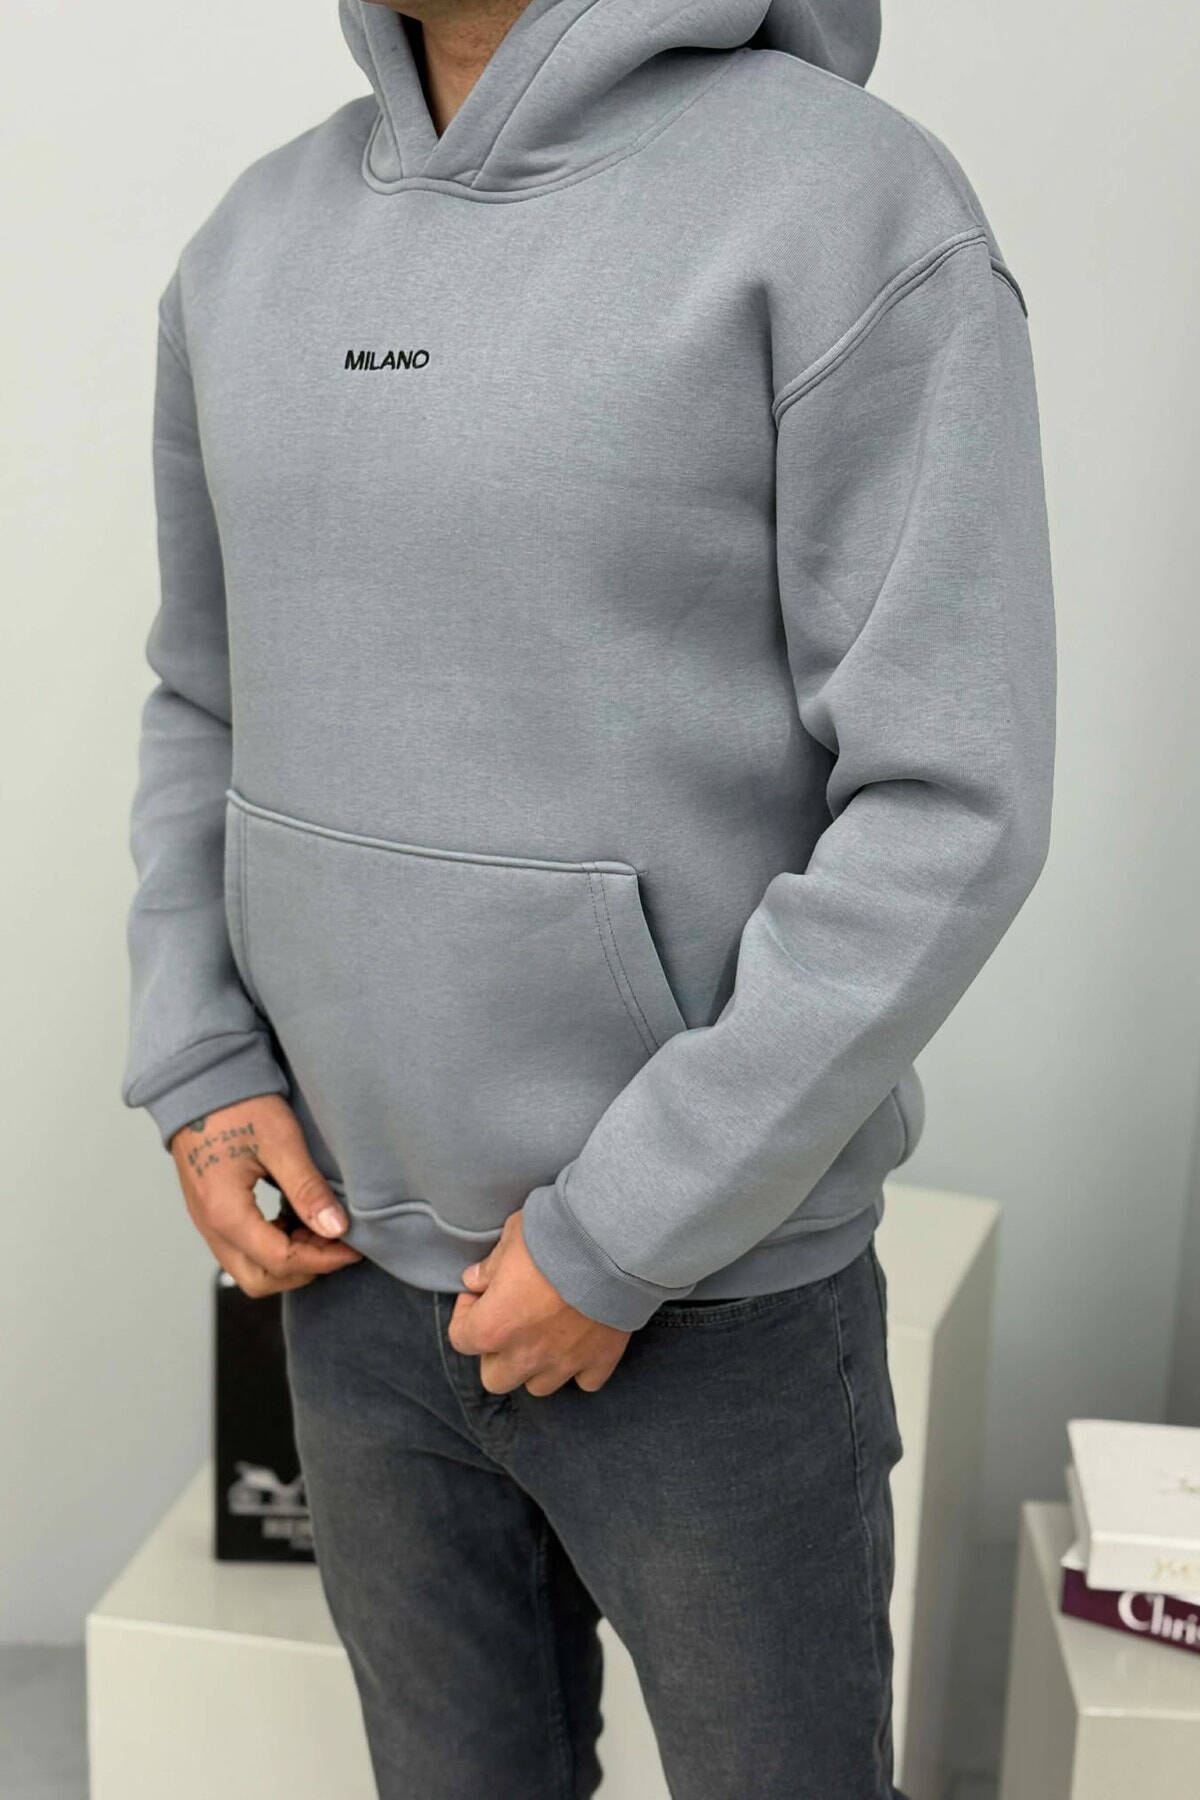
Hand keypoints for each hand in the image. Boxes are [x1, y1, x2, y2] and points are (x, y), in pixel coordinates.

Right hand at [168, 1094, 362, 1296]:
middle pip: (260, 1279)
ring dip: (289, 1259)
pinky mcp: (213, 1212)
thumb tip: (336, 1228)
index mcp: (226, 1212)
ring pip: (250, 1268)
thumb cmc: (238, 1104)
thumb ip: (308, 1188)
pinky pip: (243, 1248)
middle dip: (303, 1270)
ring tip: (321, 1228)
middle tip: (336, 1244)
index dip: (324, 1259)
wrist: (200, 1082)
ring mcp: (208, 1222)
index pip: (281, 1261)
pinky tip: (298, 1218)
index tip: (354, 1246)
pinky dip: (275, 1245)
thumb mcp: (281, 1141)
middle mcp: (211, 1226)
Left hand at [447, 1209, 631, 1396]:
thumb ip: (490, 1266)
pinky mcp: (601, 1359)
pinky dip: (581, 1368)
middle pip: (495, 1378)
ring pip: (538, 1386)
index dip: (465, 1314)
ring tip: (545, 1335)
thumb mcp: (511, 1237)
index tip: (478, 1295)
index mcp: (494, 1326)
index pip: (461, 1339)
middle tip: (509, 1323)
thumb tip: (475, 1280)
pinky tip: (581, 1343)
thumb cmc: (554, 1235)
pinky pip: (586, 1382)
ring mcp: (565, 1362)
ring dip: (535, 1365)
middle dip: (496, 1353)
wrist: (612, 1243)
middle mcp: (526, 1354)